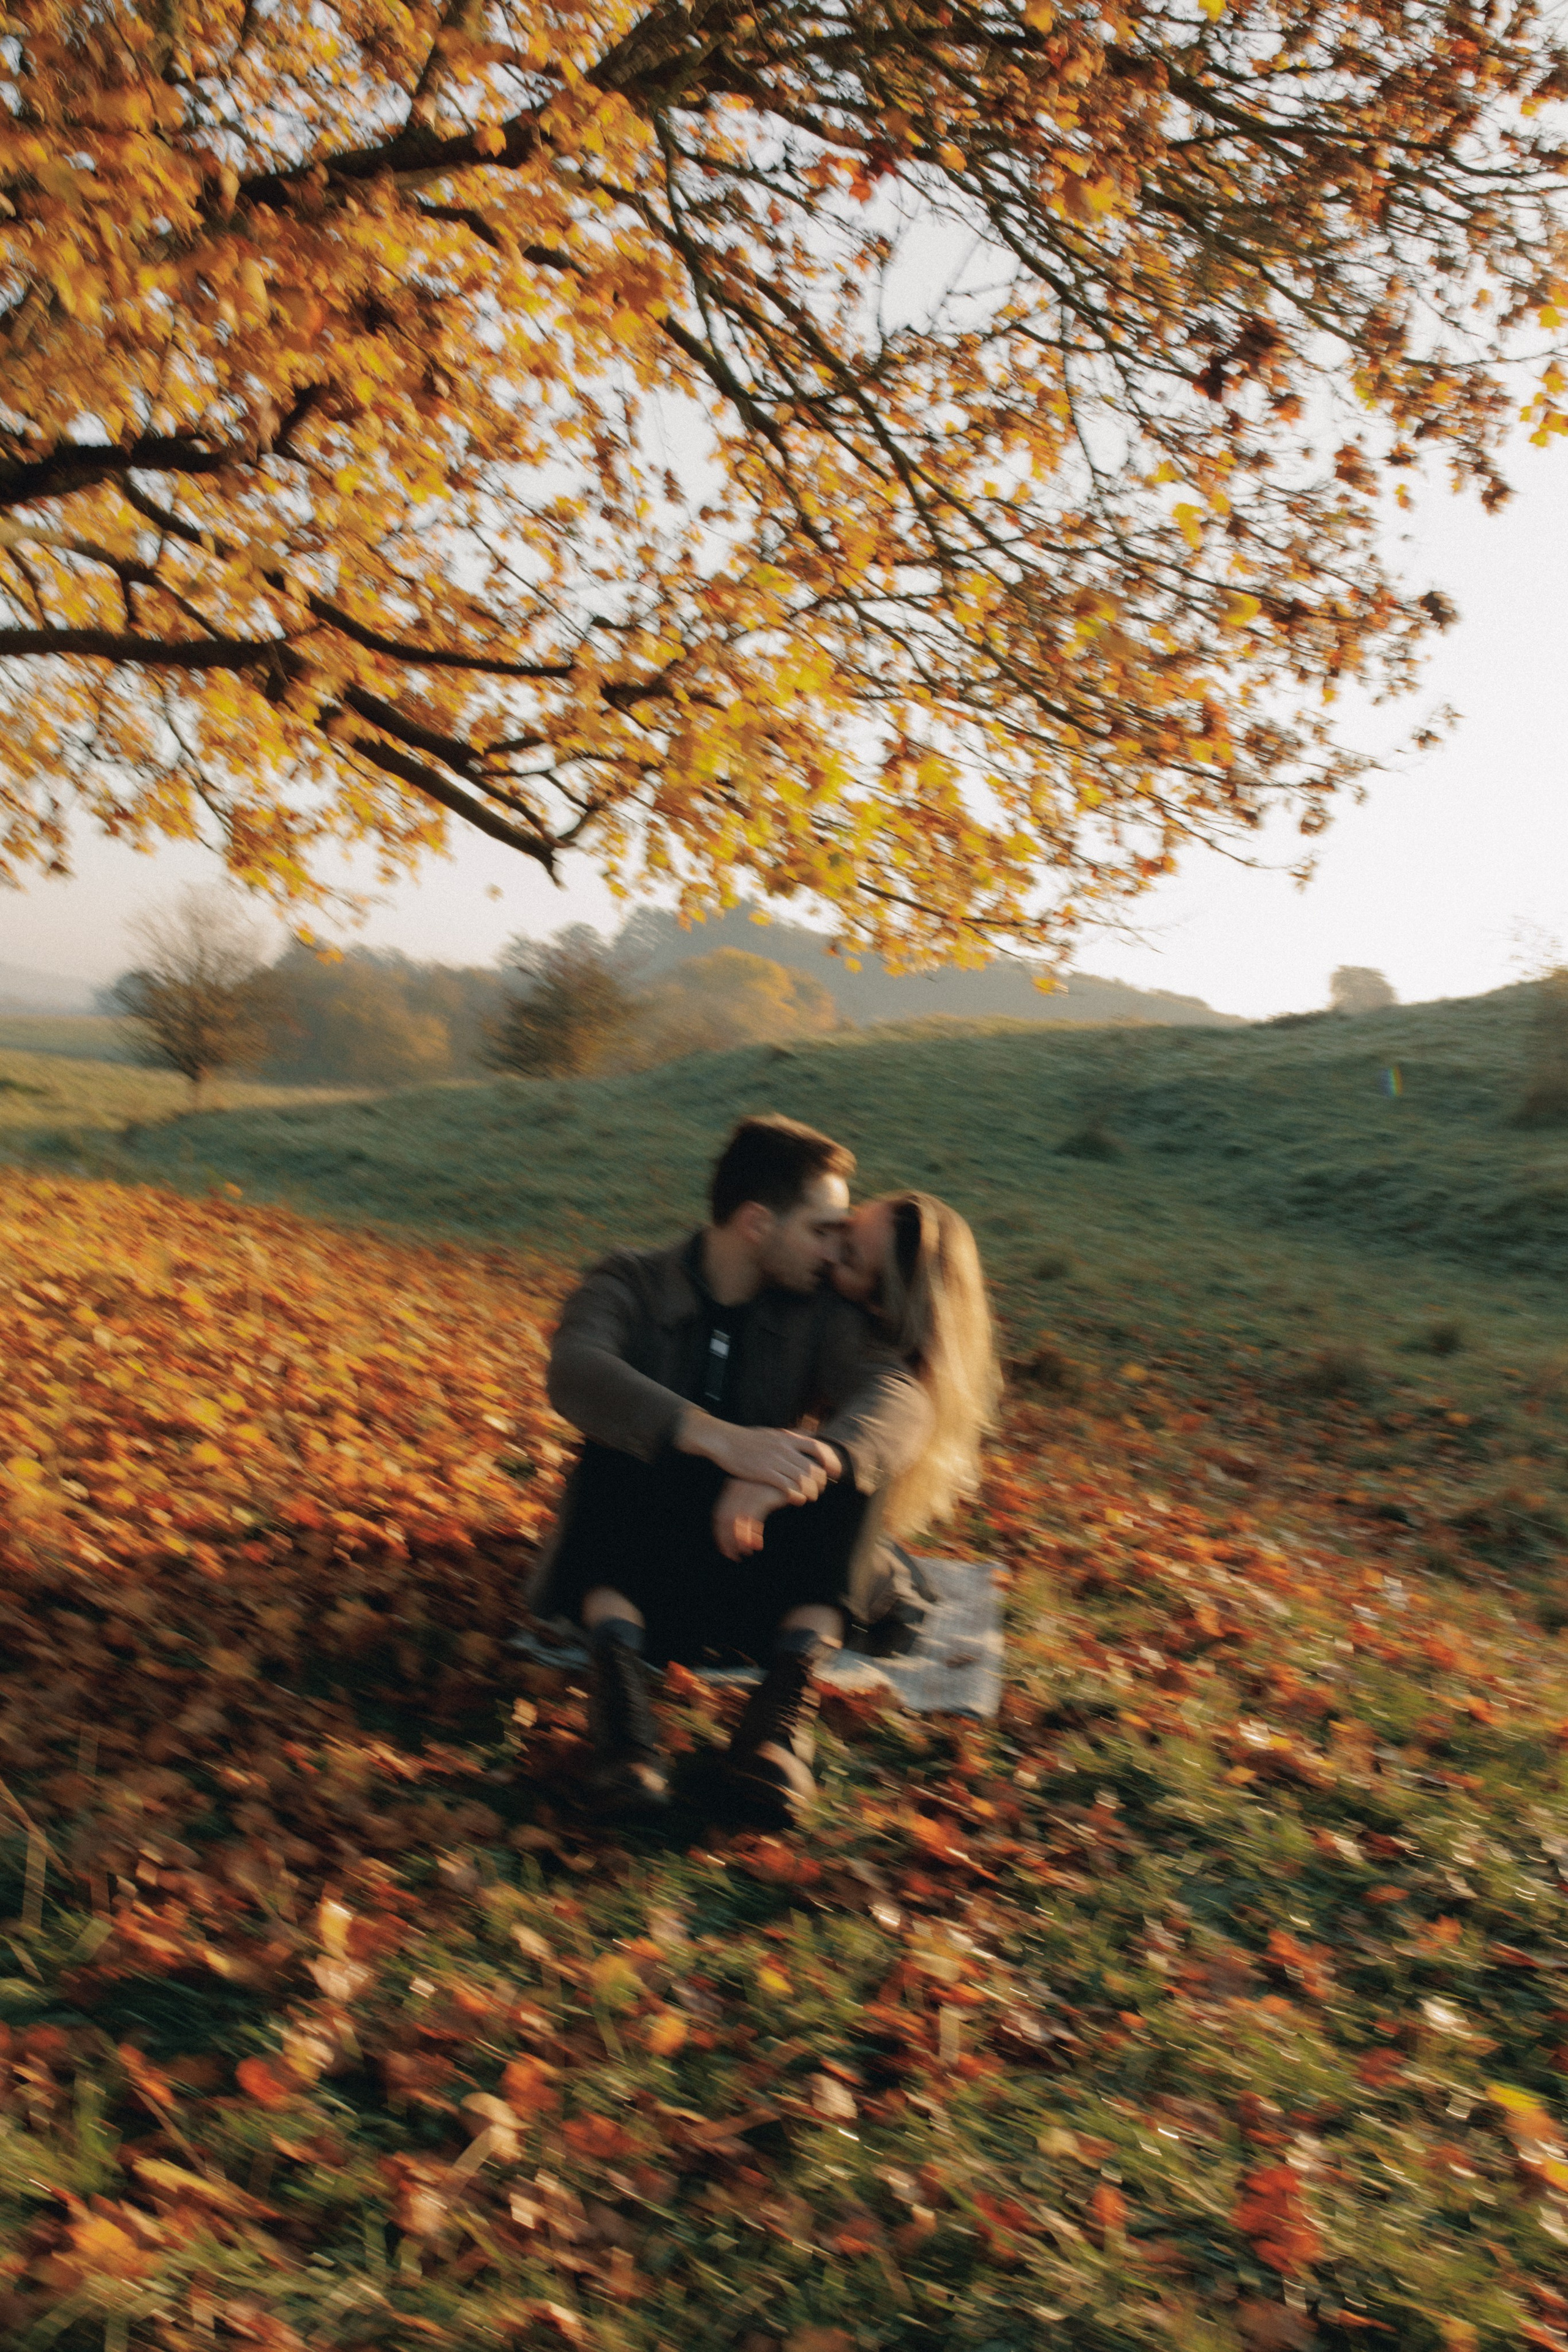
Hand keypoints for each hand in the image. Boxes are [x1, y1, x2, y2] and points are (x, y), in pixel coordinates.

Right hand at [677, 1409, 838, 1501]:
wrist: (724, 1440)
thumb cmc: (745, 1439)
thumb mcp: (770, 1433)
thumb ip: (786, 1438)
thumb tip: (800, 1438)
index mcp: (786, 1437)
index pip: (816, 1446)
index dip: (830, 1460)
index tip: (834, 1471)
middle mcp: (784, 1447)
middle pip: (812, 1466)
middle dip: (820, 1481)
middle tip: (821, 1489)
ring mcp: (774, 1460)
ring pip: (802, 1478)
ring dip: (810, 1491)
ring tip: (809, 1497)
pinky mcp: (764, 1472)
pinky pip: (787, 1486)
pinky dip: (796, 1495)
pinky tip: (796, 1500)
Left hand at [714, 1478, 783, 1560]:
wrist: (797, 1472)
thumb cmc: (777, 1486)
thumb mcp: (759, 1497)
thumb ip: (749, 1512)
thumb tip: (745, 1534)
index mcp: (733, 1486)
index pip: (718, 1514)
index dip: (720, 1533)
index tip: (724, 1547)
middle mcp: (738, 1488)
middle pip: (723, 1519)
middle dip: (726, 1539)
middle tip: (732, 1555)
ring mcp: (749, 1491)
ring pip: (735, 1521)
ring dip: (738, 1541)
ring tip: (745, 1552)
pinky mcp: (763, 1496)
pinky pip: (751, 1520)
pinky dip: (751, 1535)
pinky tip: (756, 1544)